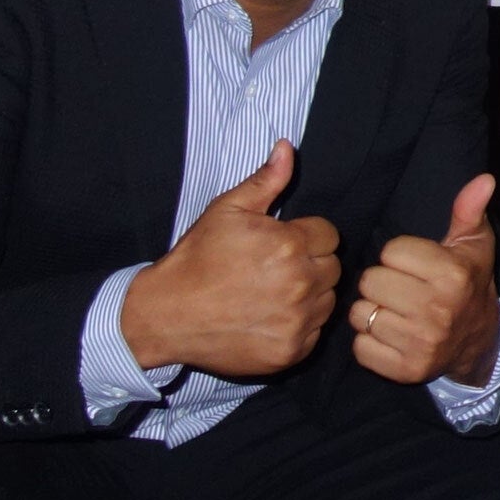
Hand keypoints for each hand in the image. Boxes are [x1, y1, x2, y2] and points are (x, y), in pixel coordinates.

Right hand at [120, 141, 340, 380]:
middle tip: (275, 268)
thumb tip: (287, 148)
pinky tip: (270, 317)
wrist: (167, 314)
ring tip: (272, 293)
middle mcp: (300, 284)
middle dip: (311, 263)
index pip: (329, 234)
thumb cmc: (197, 259)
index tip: (282, 243)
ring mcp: (297, 321)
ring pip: (327, 300)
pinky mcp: (291, 351)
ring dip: (310, 294)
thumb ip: (266, 180)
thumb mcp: (227, 210)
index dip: (306, 235)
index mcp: (289, 245)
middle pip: (332, 266)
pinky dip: (299, 325)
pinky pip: (315, 332)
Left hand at [351, 170, 499, 386]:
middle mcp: (437, 311)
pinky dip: (368, 341)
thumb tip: (484, 178)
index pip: (391, 251)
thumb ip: (469, 210)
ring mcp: (420, 344)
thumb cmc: (468, 282)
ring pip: (360, 313)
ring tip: (394, 311)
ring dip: (372, 311)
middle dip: (381, 282)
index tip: (414, 265)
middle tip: (400, 288)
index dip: (399, 255)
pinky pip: (360, 347)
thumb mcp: (474, 244)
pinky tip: (390, 335)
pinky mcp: (404, 370)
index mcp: (452, 276)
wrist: (477, 343)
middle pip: (370, 281)